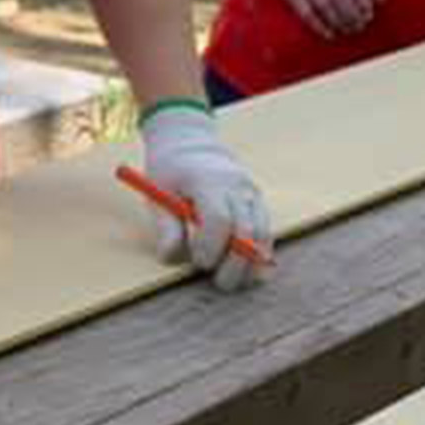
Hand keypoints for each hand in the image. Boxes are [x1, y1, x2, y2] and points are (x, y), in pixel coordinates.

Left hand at [138, 109, 273, 292]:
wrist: (190, 141)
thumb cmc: (170, 170)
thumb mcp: (158, 192)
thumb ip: (166, 226)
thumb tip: (170, 258)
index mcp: (208, 180)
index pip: (219, 218)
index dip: (212, 246)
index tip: (200, 263)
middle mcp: (237, 185)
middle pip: (247, 229)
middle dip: (237, 262)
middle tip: (221, 283)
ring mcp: (252, 192)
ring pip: (263, 232)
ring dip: (253, 262)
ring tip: (236, 282)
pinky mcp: (258, 201)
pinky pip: (266, 230)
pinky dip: (260, 252)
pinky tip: (250, 271)